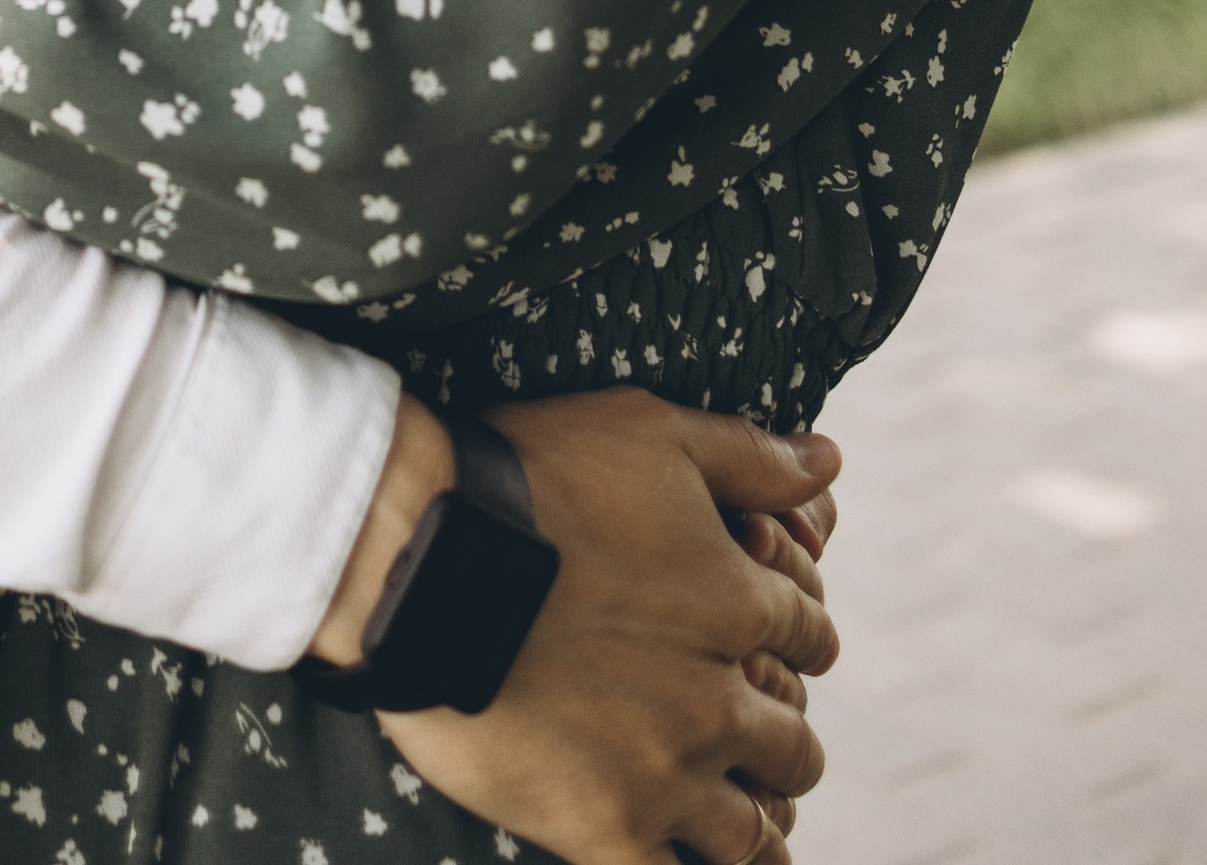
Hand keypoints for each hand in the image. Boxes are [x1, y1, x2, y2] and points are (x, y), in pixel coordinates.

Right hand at [313, 389, 839, 864]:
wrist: (421, 552)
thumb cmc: (531, 475)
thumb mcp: (648, 429)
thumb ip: (748, 452)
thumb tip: (830, 458)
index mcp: (738, 604)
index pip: (810, 641)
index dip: (796, 642)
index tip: (768, 647)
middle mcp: (719, 699)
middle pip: (795, 751)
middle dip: (780, 744)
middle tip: (749, 742)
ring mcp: (665, 774)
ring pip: (752, 836)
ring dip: (750, 827)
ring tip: (733, 824)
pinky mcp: (605, 829)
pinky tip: (678, 859)